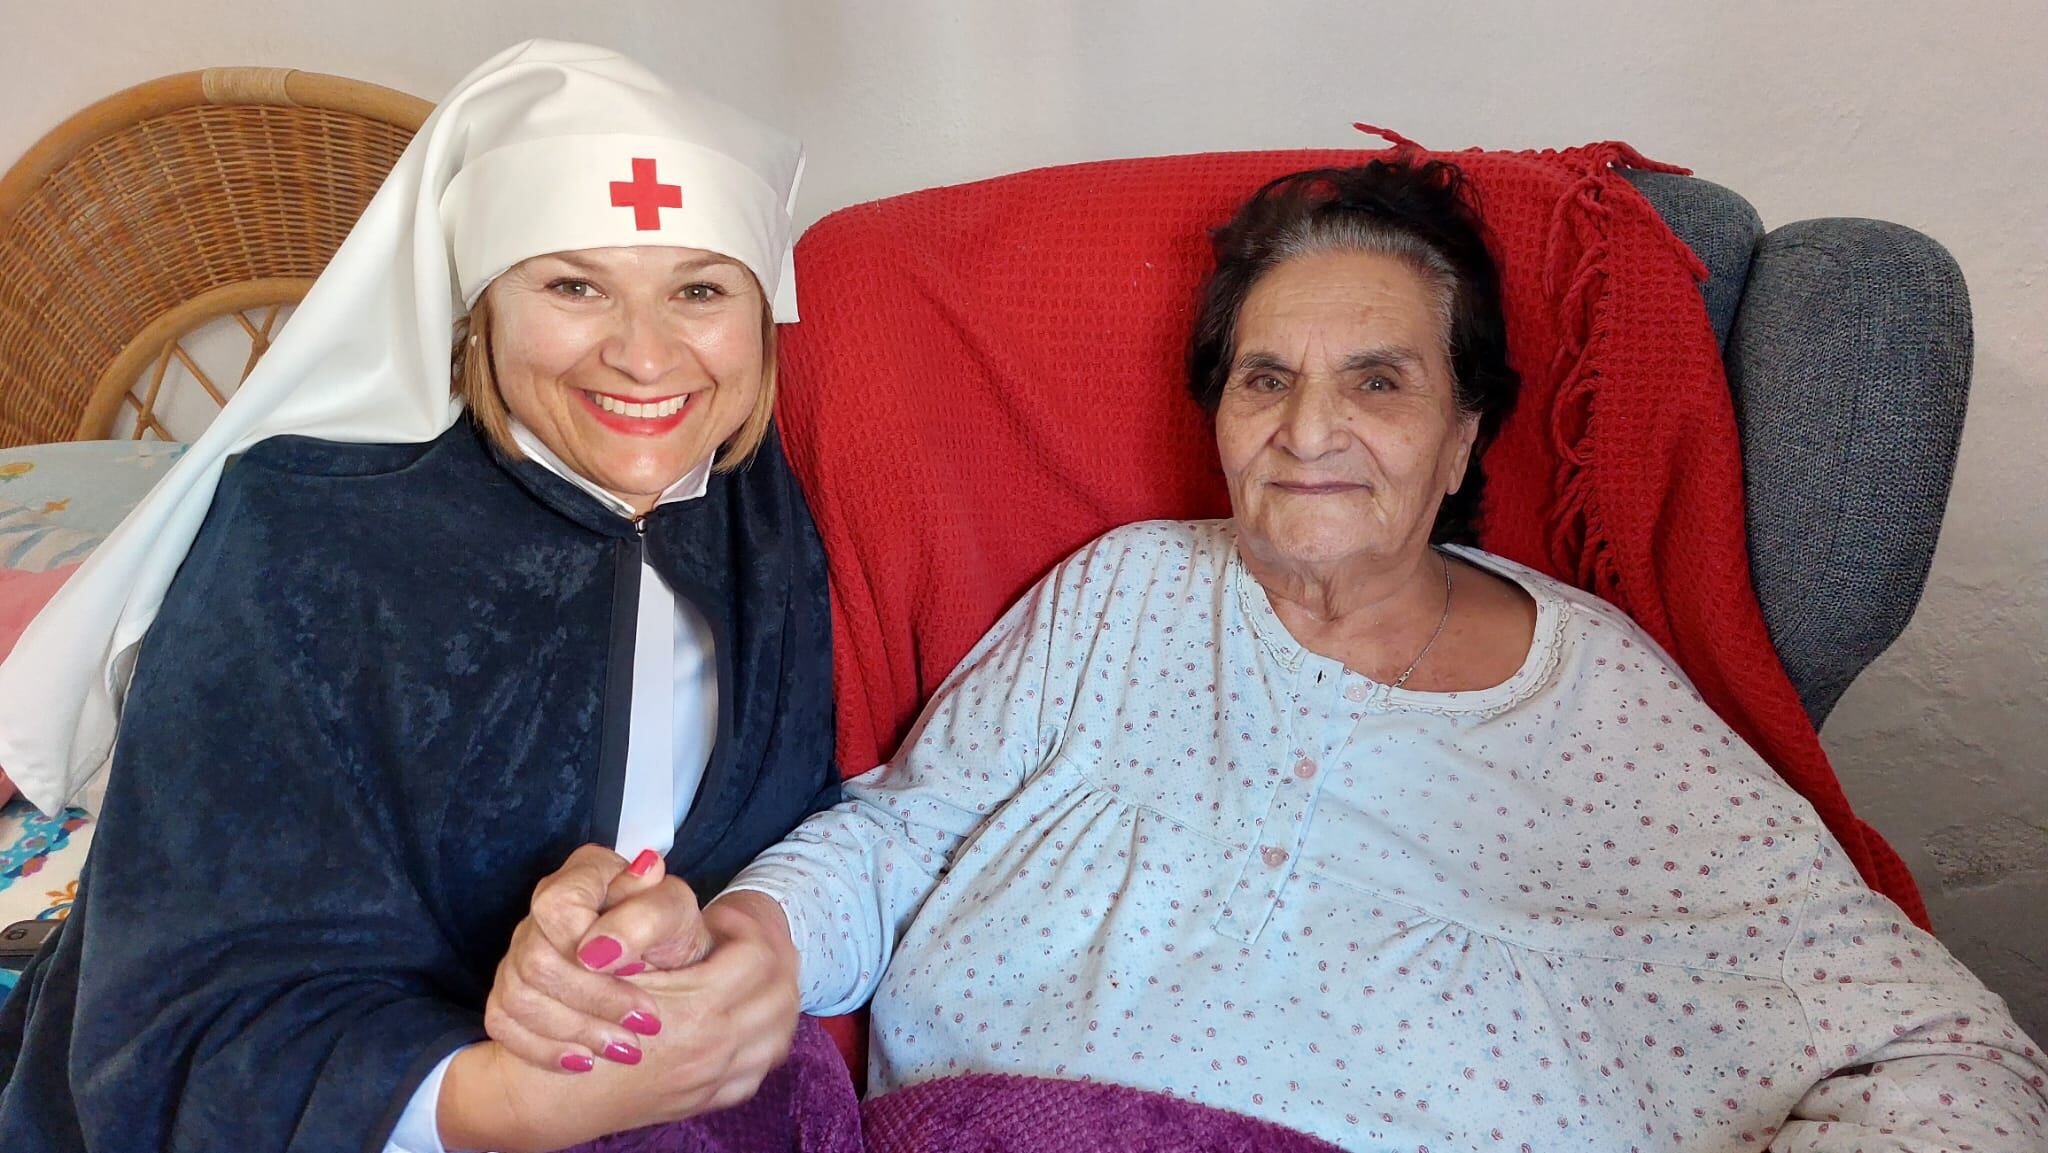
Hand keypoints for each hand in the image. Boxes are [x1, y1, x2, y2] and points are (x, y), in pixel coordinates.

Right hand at [439, 892, 801, 1151]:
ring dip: (772, 998)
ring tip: (745, 973)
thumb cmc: (574, 1020)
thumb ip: (635, 916)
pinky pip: (761, 1068)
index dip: (740, 924)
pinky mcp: (707, 1101)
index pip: (758, 954)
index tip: (719, 917)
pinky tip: (747, 1020)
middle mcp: (715, 1052)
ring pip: (779, 1031)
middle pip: (780, 992)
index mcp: (698, 1013)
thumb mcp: (607, 960)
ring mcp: (715, 1082)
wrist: (550, 1097)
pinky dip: (763, 1041)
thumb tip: (649, 865)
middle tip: (738, 940)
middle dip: (769, 956)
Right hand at [483, 844, 710, 1072]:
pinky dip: (546, 1049)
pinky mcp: (509, 992)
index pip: (557, 906)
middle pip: (537, 960)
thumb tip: (602, 947)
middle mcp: (542, 911)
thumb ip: (650, 912)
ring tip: (625, 1047)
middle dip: (595, 999)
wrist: (671, 977)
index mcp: (585, 875)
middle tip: (646, 1021)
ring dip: (577, 1029)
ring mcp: (520, 952)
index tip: (638, 970)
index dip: (587, 943)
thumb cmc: (673, 941)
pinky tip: (585, 1060)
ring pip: (519, 997)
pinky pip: (503, 1024)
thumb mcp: (680, 918)